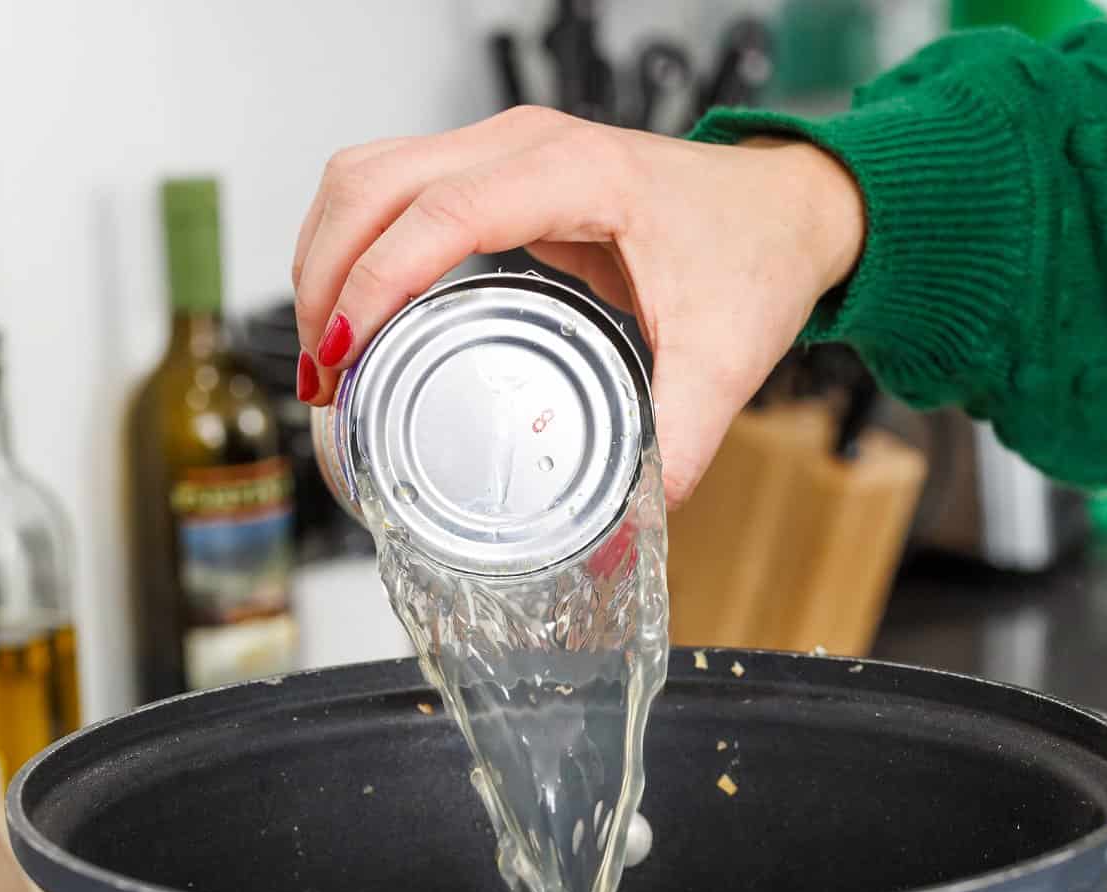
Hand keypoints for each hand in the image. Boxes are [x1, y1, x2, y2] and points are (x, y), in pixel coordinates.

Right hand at [291, 108, 864, 505]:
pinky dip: (349, 241)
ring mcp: (502, 146)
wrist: (786, 207)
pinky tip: (346, 312)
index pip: (442, 212)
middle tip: (321, 378)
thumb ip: (674, 447)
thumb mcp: (723, 359)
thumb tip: (618, 533)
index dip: (376, 282)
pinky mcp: (491, 167)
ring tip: (321, 355)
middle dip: (324, 278)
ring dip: (322, 255)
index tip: (343, 356)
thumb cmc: (756, 253)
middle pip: (373, 181)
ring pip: (364, 173)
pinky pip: (387, 183)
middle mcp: (527, 143)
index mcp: (580, 173)